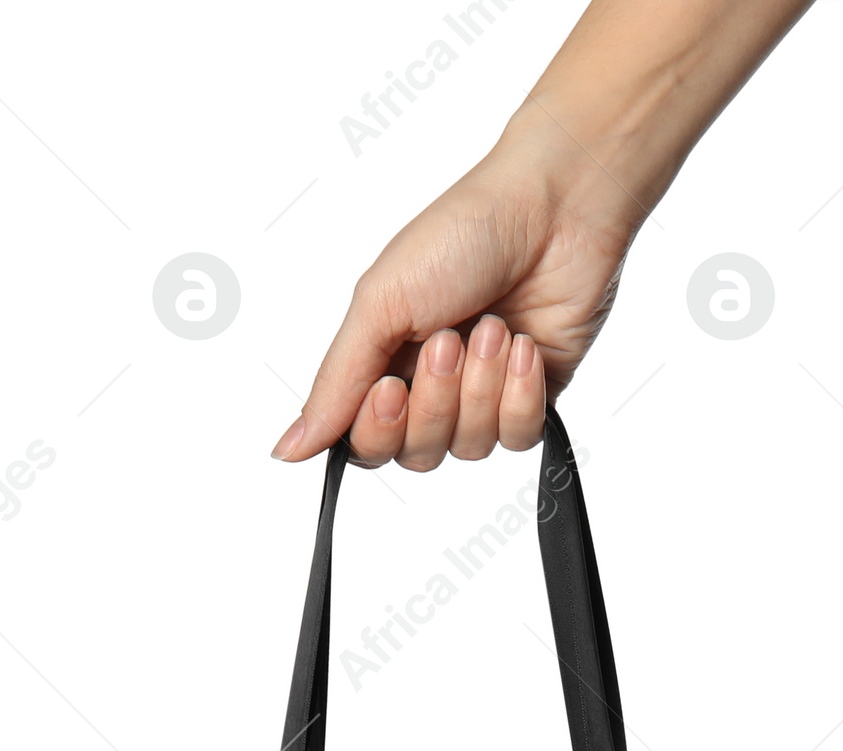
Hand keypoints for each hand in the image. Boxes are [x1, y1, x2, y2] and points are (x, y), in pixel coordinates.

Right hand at [270, 129, 636, 470]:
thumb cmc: (463, 233)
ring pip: (469, 448)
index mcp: (385, 361)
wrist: (554, 206)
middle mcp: (432, 386)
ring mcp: (484, 396)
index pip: (367, 442)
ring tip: (493, 325)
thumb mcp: (380, 302)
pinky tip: (524, 346)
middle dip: (436, 400)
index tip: (392, 385)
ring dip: (481, 387)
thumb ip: (336, 383)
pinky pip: (518, 438)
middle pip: (417, 453)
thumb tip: (288, 447)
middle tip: (448, 338)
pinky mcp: (534, 398)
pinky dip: (520, 394)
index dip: (379, 428)